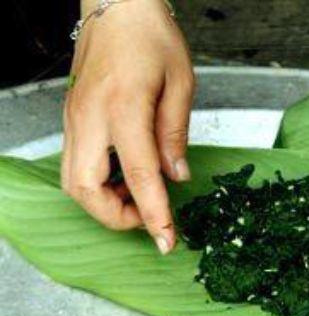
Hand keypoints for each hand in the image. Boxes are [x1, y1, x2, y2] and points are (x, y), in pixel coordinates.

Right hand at [62, 0, 194, 253]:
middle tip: (150, 217)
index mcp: (123, 109)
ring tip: (138, 197)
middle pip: (86, 190)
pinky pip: (75, 164)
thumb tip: (176, 176)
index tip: (167, 241)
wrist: (116, 5)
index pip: (140, 177)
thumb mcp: (181, 84)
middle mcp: (89, 119)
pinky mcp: (71, 117)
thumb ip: (175, 135)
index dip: (155, 216)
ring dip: (104, 202)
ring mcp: (74, 119)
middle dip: (117, 217)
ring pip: (73, 182)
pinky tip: (124, 176)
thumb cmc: (152, 37)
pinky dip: (98, 183)